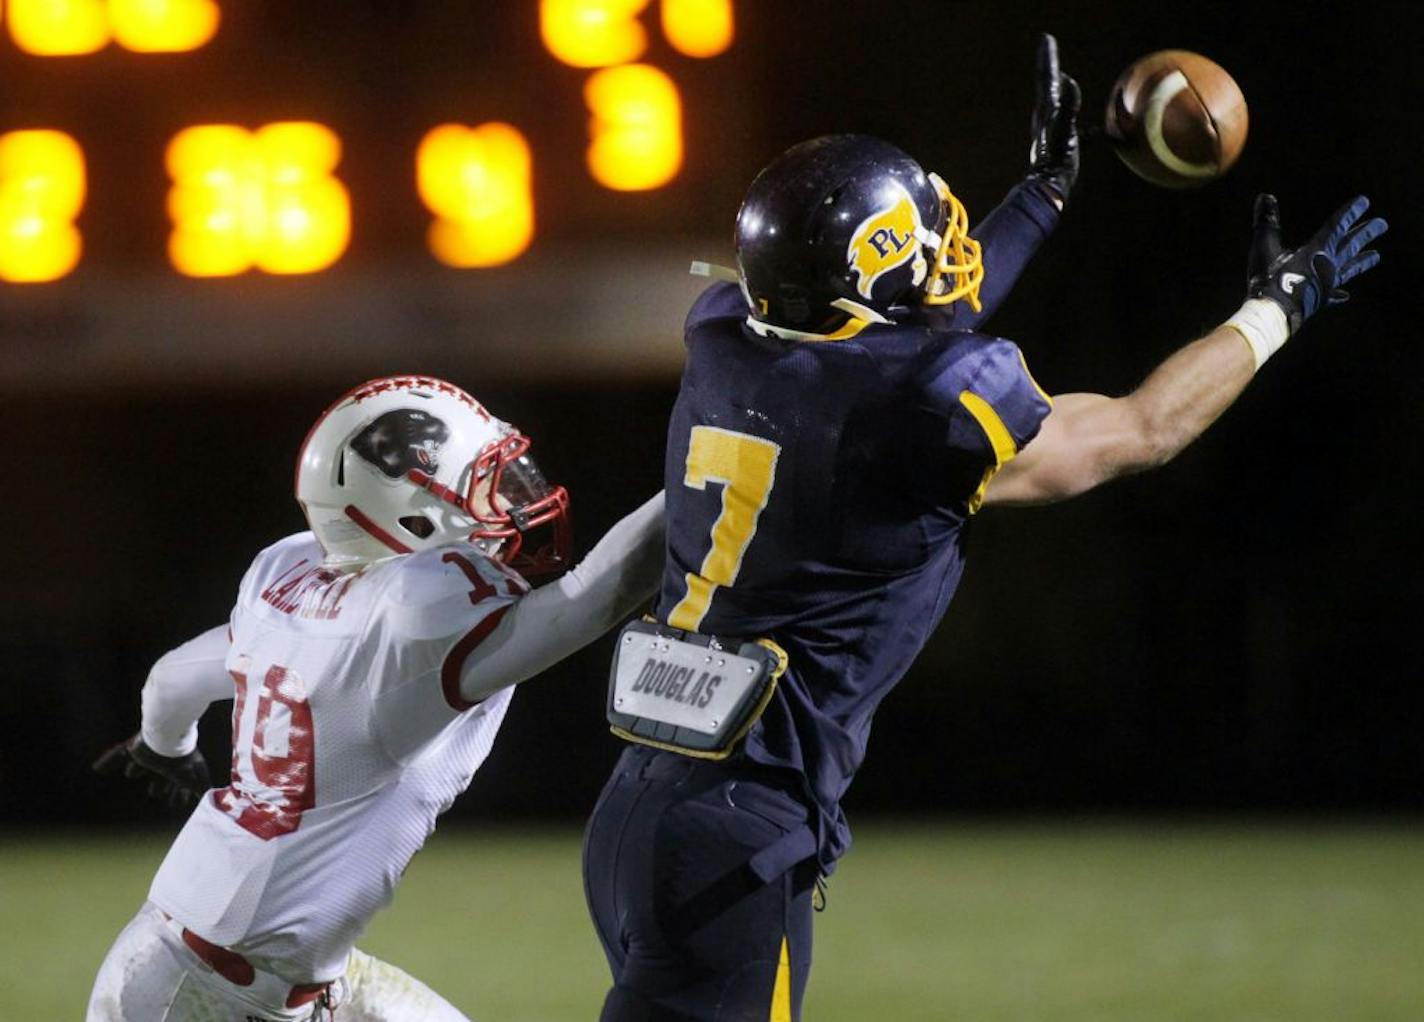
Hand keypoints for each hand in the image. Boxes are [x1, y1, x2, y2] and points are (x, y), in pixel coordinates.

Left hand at [93, 732, 210, 809]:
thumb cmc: (184, 762)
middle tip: (154, 794)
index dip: (179, 795)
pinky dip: (106, 762)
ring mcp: (147, 755)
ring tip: (131, 773)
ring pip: (140, 764)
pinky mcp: (132, 749)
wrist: (170, 741)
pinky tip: (96, 769)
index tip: (179, 804)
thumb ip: (202, 792)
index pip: (178, 785)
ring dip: (135, 769)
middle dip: (158, 785)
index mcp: (178, 769)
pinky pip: (116, 755)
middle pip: (159, 776)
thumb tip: (215, 804)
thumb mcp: (196, 780)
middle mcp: (163, 762)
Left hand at [1028, 32, 1080, 201]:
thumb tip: (1068, 82)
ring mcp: (1052, 130)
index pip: (1048, 77)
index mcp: (1047, 111)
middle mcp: (1046, 118)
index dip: (1049, 58)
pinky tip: (1092, 129)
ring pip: (1057, 102)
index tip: (1046, 38)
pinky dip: (1078, 118)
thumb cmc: (1056, 159)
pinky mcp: (1061, 144)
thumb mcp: (1063, 129)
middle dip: (1049, 65)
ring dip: (1060, 87)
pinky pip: (1071, 124)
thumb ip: (1066, 106)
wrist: (1048, 187)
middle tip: (1047, 46)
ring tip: (1062, 77)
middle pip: (1048, 85)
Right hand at [1247, 193, 1386, 333]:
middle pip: (1351, 245)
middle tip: (1382, 224)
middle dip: (1365, 233)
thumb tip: (1265, 196)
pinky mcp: (1319, 301)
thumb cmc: (1269, 278)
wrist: (1272, 313)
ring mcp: (1326, 284)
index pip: (1338, 226)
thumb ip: (1266, 221)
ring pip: (1349, 269)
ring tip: (1376, 255)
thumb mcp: (1264, 246)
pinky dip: (1339, 295)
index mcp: (1317, 250)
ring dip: (1362, 261)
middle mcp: (1328, 265)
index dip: (1351, 212)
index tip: (1365, 202)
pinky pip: (1333, 296)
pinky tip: (1345, 296)